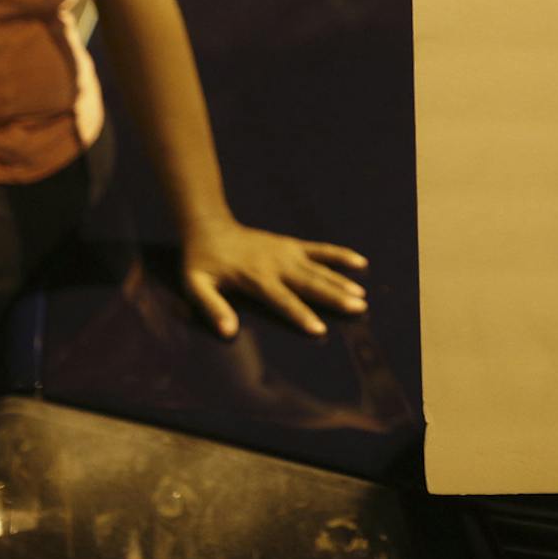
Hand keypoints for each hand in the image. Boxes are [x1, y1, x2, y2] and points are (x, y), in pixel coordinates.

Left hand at [182, 220, 368, 337]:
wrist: (210, 227)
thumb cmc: (202, 261)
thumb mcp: (196, 285)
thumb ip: (212, 307)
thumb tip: (228, 331)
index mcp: (256, 278)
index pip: (282, 300)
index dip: (301, 315)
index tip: (319, 329)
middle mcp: (277, 265)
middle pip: (310, 284)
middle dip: (334, 297)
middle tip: (357, 308)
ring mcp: (287, 253)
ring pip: (319, 269)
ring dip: (341, 282)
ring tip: (361, 295)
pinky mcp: (292, 245)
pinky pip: (321, 250)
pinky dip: (340, 255)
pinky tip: (360, 262)